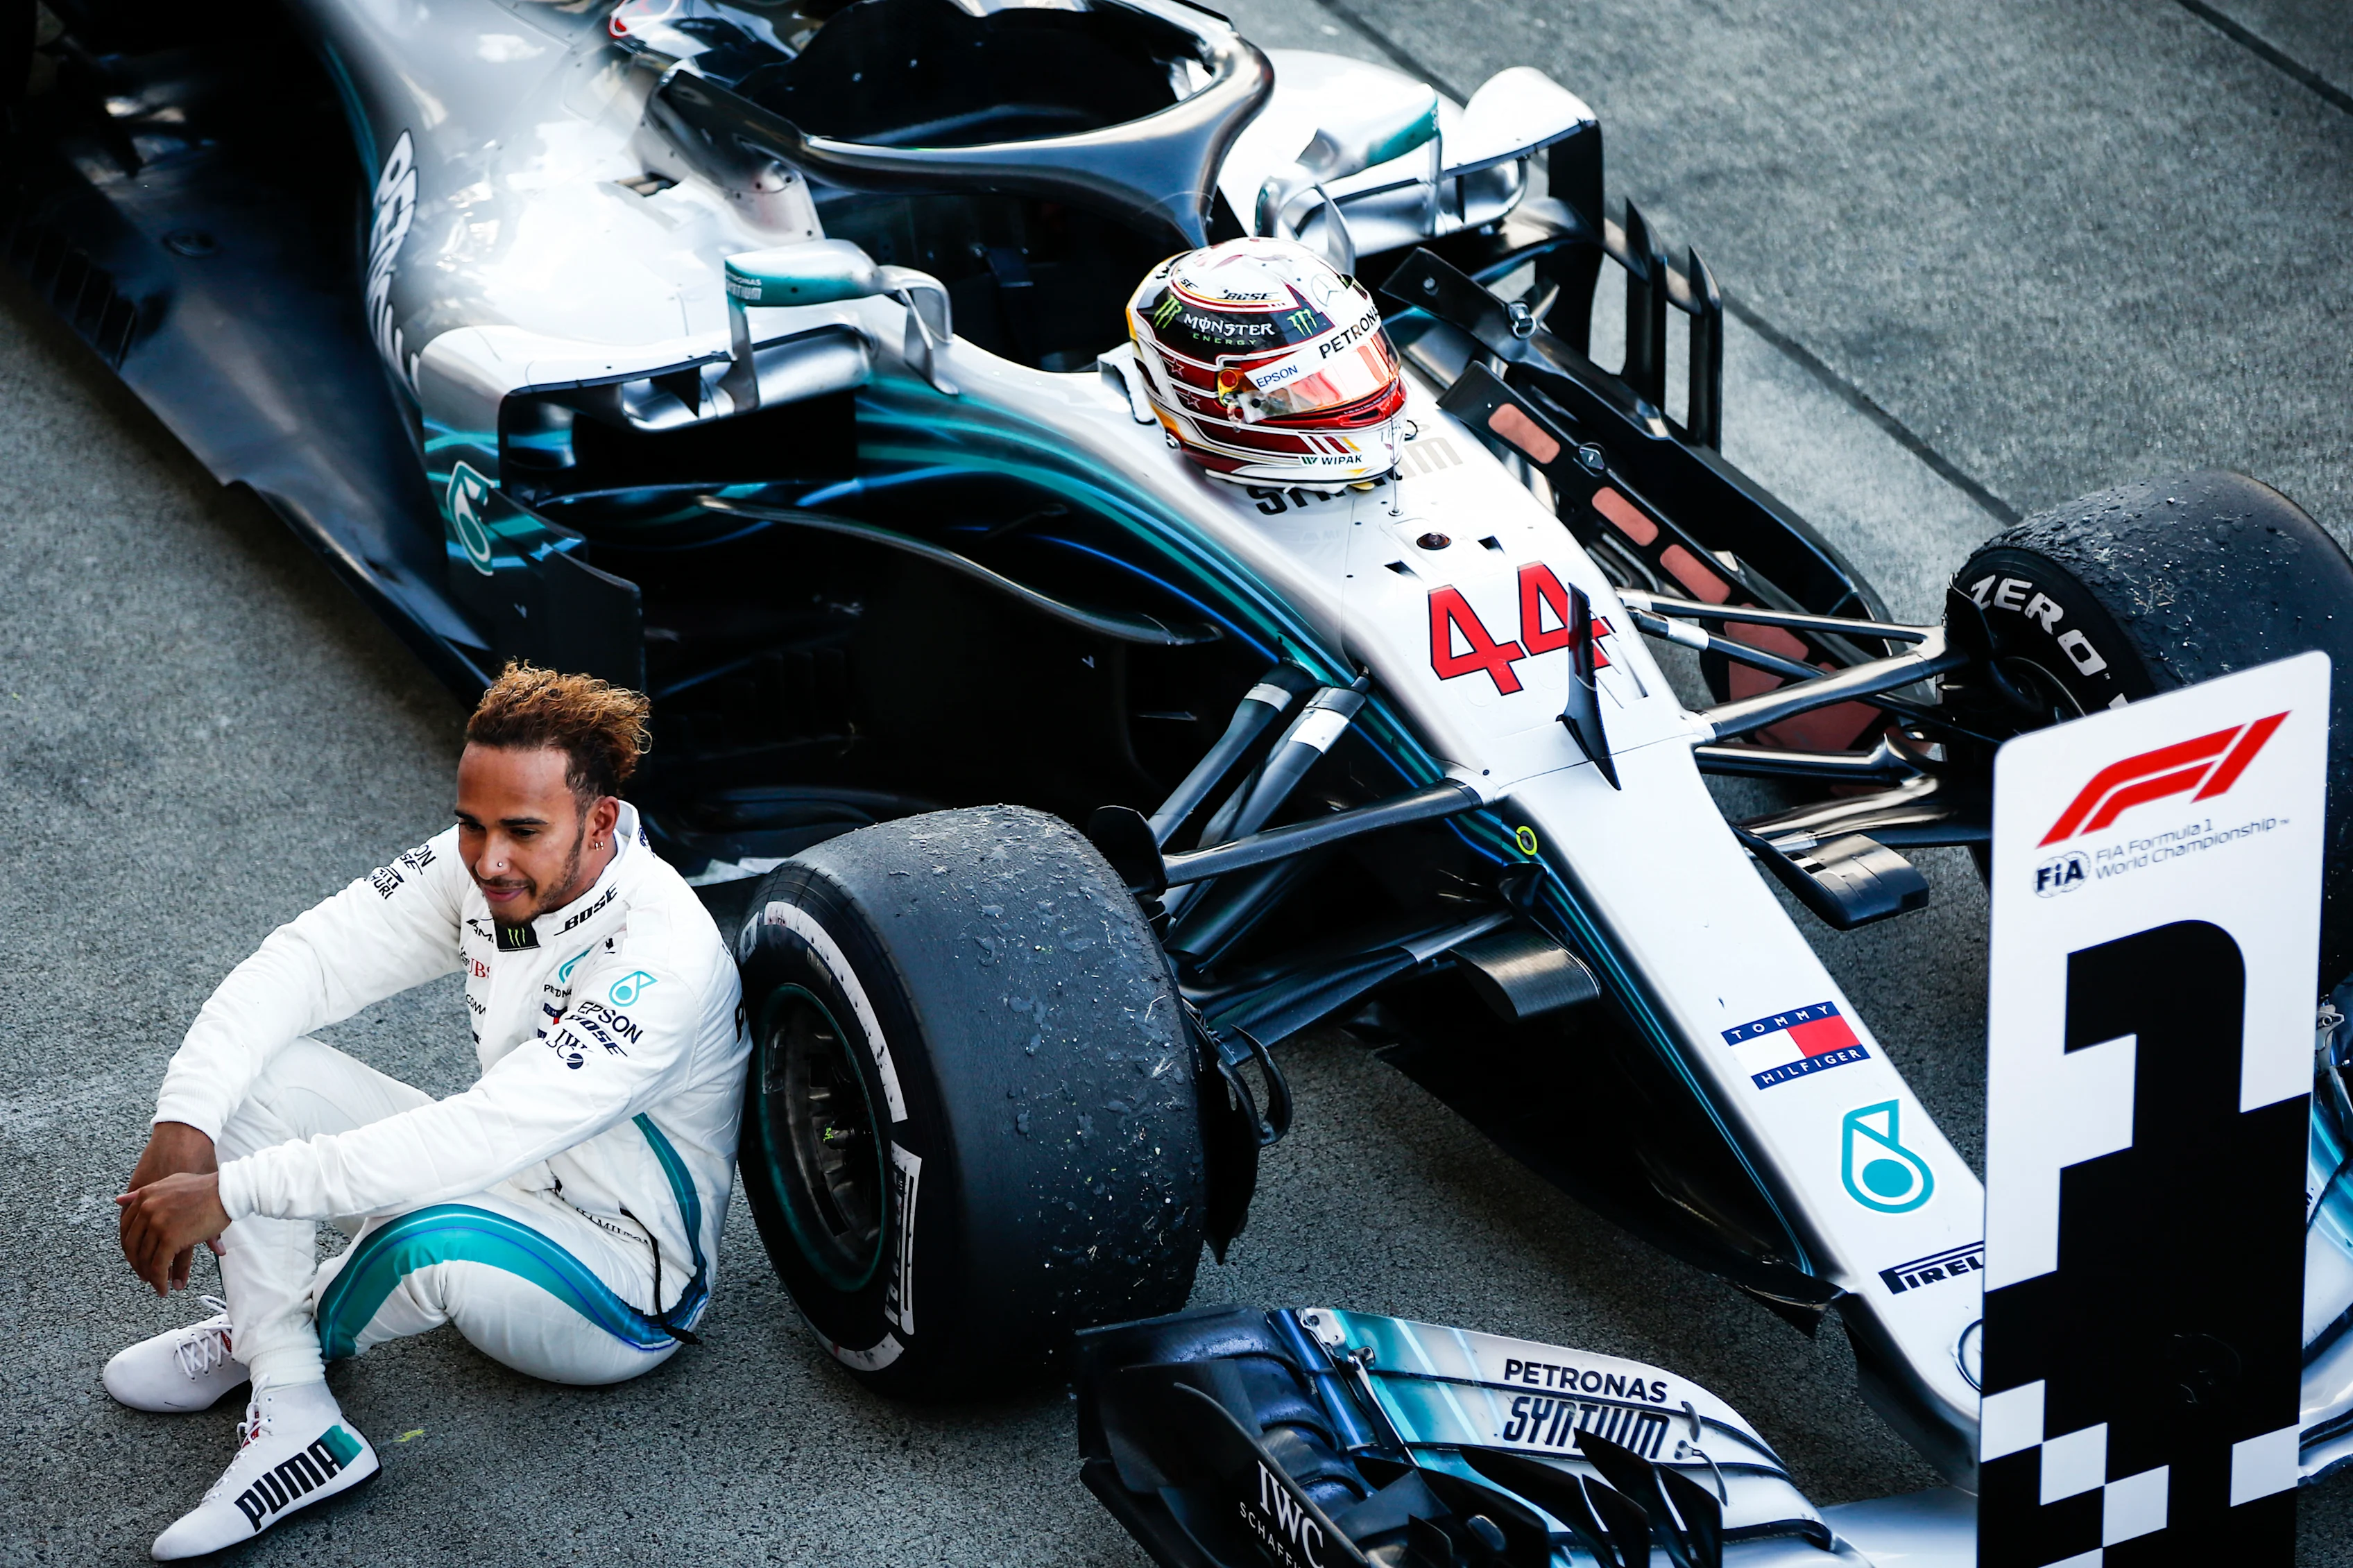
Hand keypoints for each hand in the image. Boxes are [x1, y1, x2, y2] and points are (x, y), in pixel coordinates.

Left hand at [121, 1121, 219, 1293]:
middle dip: (137, 1264)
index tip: (137, 1257)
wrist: (227, 1191)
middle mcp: (147, 1209)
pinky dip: (159, 1281)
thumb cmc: (205, 1187)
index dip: (131, 1247)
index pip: (127, 1228)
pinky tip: (164, 1288)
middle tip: (144, 1275)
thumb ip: (143, 1194)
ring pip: (144, 1258)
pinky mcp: (171, 1238)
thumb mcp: (169, 1183)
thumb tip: (119, 1200)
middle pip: (132, 1245)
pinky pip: (158, 1266)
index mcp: (145, 1197)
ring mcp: (157, 1224)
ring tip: (156, 1284)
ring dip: (149, 1276)